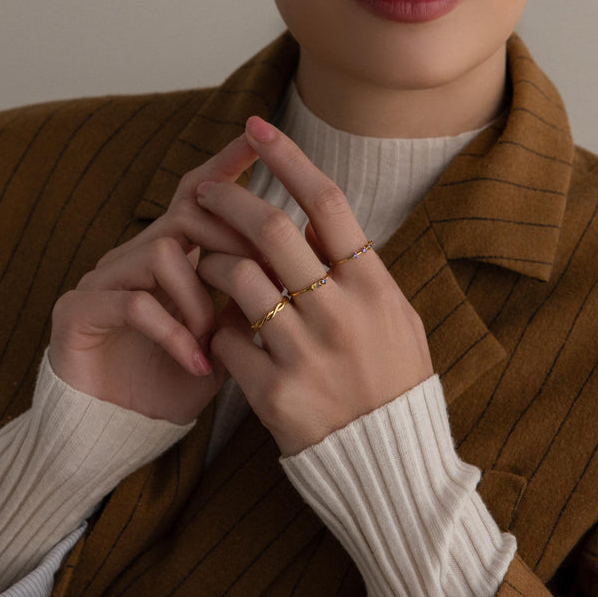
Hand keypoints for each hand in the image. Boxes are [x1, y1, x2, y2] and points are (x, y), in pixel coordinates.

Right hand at [49, 134, 257, 423]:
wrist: (117, 429)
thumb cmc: (175, 377)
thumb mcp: (222, 333)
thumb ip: (246, 295)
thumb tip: (294, 260)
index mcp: (168, 251)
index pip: (198, 193)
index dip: (225, 164)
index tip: (259, 136)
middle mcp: (132, 254)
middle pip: (186, 215)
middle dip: (227, 244)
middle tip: (257, 281)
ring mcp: (102, 279)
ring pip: (163, 253)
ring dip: (198, 298)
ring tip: (211, 339)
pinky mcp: (79, 311)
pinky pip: (134, 302)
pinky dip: (173, 332)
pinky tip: (195, 361)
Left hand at [198, 116, 432, 455]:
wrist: (390, 468)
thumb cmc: (394, 383)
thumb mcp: (395, 317)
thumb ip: (358, 269)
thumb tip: (318, 219)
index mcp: (373, 286)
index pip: (326, 202)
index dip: (288, 158)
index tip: (257, 128)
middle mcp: (339, 311)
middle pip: (272, 229)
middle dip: (229, 200)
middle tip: (203, 192)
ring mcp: (304, 351)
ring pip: (236, 278)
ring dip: (209, 263)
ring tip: (202, 264)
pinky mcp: (272, 391)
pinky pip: (224, 338)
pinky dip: (212, 326)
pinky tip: (216, 329)